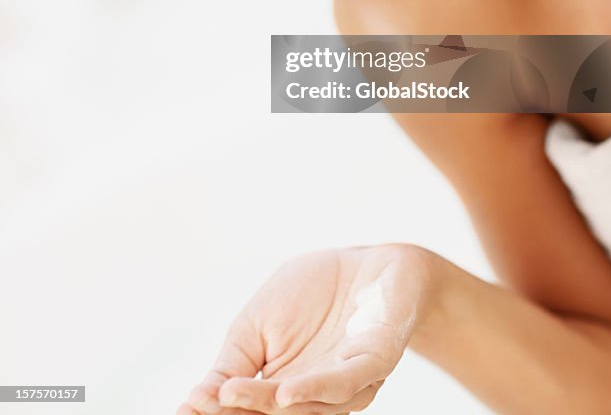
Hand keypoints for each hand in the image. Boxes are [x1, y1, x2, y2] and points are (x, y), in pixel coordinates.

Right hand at [177, 243, 435, 414]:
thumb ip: (231, 364)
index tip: (183, 408)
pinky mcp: (375, 359)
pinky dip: (314, 390)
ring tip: (230, 396)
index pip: (246, 410)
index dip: (215, 410)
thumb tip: (191, 401)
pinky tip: (286, 391)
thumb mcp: (258, 325)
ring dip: (266, 405)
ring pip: (306, 408)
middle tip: (199, 406)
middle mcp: (314, 396)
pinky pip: (345, 382)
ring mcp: (347, 382)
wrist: (372, 262)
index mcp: (282, 390)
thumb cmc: (313, 294)